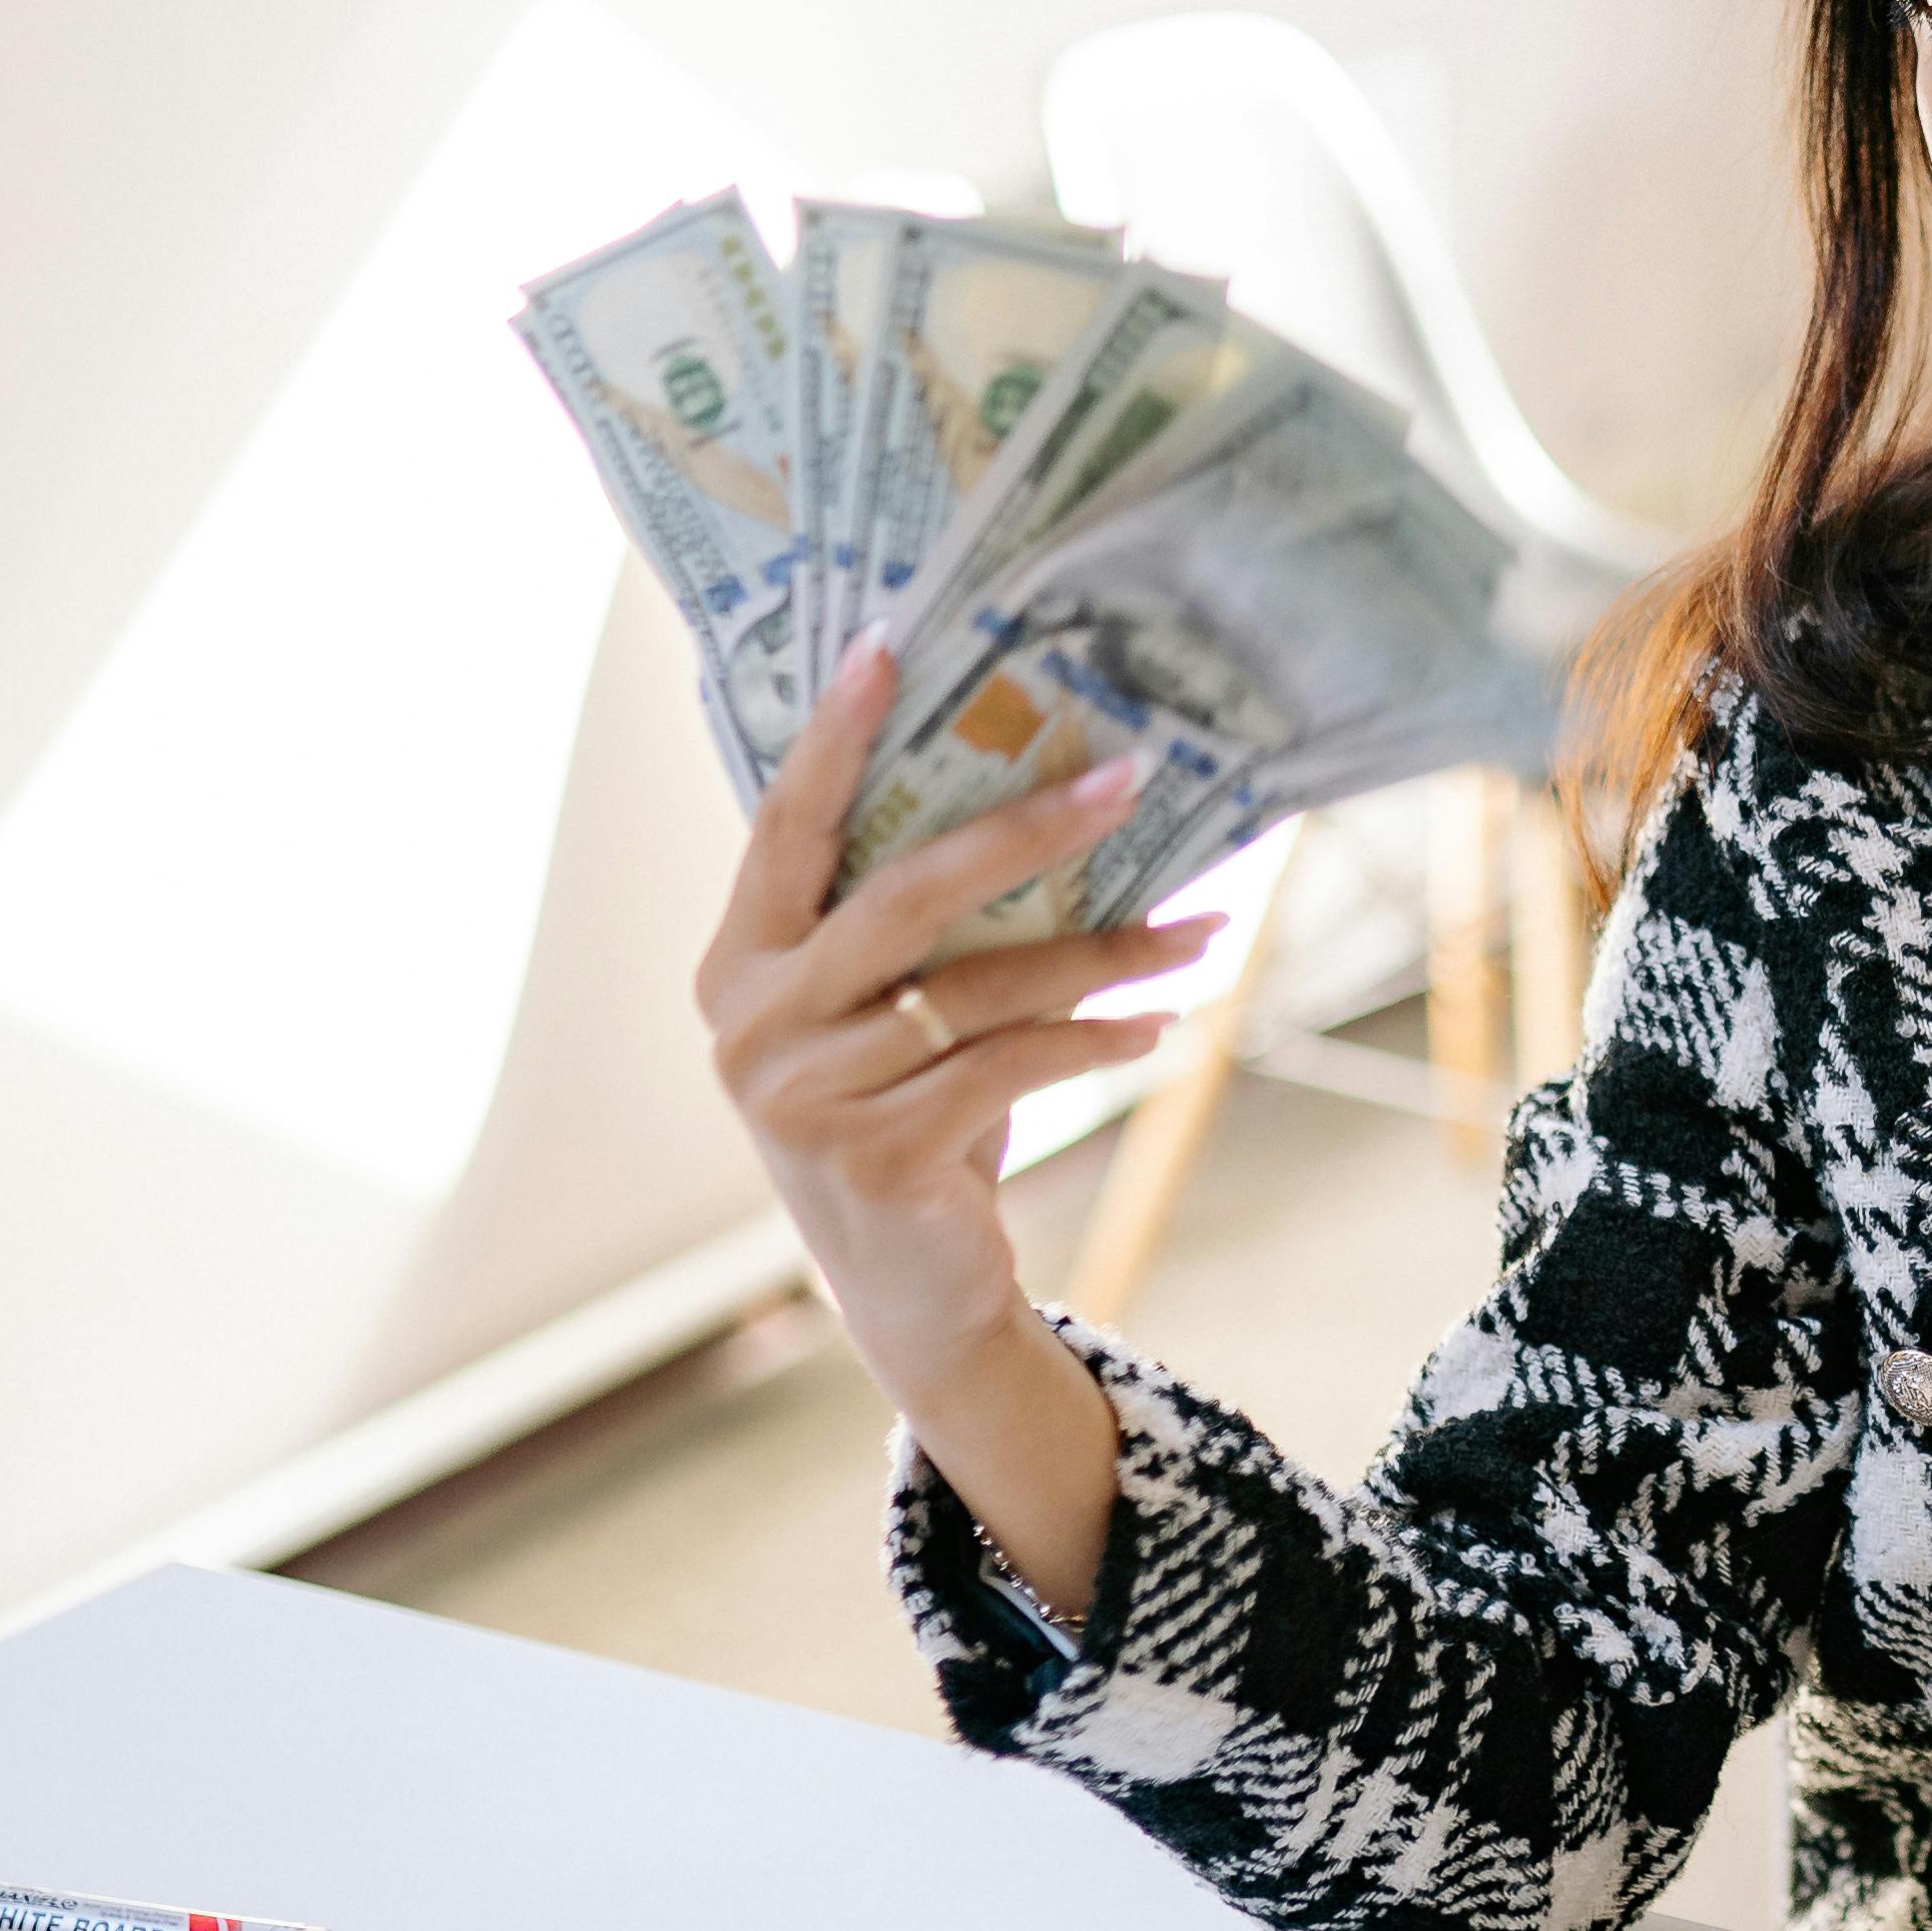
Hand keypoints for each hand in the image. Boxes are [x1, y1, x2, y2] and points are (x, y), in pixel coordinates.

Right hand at [697, 633, 1213, 1602]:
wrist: (908, 1289)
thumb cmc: (909, 1116)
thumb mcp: (888, 1017)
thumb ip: (916, 933)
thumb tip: (1050, 796)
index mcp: (737, 962)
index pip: (785, 824)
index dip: (832, 732)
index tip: (889, 641)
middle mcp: (751, 1021)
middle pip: (903, 890)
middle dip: (1025, 828)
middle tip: (1125, 780)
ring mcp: (801, 1092)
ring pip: (979, 986)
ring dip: (1104, 952)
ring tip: (1194, 931)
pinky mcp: (872, 1152)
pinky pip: (1009, 1064)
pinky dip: (1094, 1038)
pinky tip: (1155, 1025)